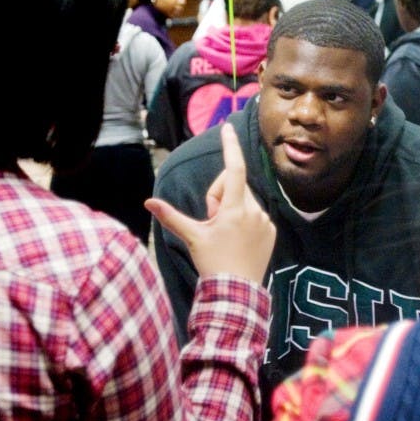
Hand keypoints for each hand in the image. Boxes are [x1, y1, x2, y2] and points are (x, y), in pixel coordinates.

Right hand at [146, 123, 275, 284]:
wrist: (237, 292)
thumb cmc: (213, 263)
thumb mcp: (191, 237)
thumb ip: (171, 216)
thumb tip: (148, 202)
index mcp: (235, 208)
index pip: (234, 168)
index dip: (230, 146)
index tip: (227, 128)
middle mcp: (254, 210)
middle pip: (233, 185)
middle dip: (219, 197)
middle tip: (212, 222)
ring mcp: (265, 221)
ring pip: (243, 200)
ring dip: (231, 209)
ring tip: (225, 235)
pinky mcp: (271, 231)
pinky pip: (254, 214)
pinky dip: (244, 220)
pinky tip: (237, 240)